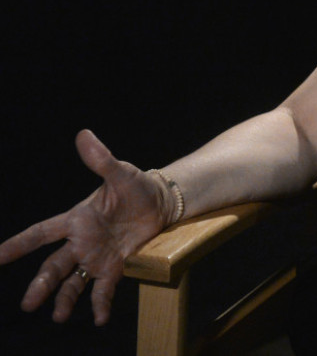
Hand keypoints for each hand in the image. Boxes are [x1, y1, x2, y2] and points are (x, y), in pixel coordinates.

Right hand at [0, 130, 171, 324]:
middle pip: (54, 266)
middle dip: (40, 284)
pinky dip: (100, 303)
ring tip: (58, 317)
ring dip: (64, 299)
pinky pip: (104, 288)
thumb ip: (101, 160)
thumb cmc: (137, 186)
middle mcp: (81, 241)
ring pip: (73, 281)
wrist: (161, 202)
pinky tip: (100, 318)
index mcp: (77, 219)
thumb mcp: (121, 172)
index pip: (41, 232)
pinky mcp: (116, 266)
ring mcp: (97, 256)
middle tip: (27, 304)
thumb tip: (84, 134)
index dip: (18, 244)